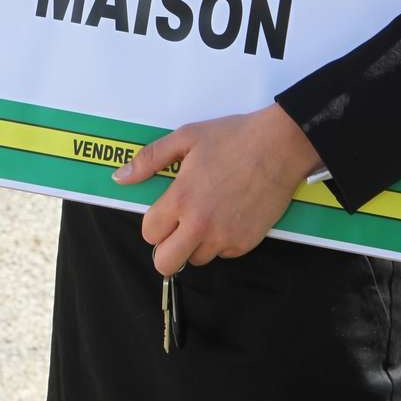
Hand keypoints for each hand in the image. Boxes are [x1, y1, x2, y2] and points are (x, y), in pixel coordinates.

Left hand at [112, 103, 321, 274]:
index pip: (149, 233)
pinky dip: (220, 242)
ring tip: (206, 214)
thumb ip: (150, 159)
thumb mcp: (185, 138)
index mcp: (181, 199)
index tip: (164, 210)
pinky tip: (228, 215)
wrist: (279, 147)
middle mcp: (200, 225)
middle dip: (165, 248)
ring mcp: (224, 238)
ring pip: (195, 259)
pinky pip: (223, 254)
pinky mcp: (246, 244)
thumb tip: (120, 177)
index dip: (153, 222)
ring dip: (194, 244)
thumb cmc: (232, 138)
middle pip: (165, 263)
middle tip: (176, 227)